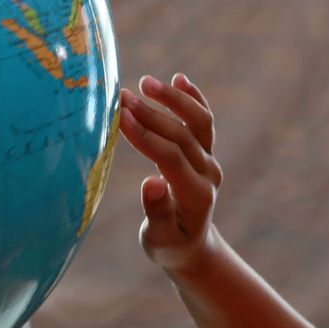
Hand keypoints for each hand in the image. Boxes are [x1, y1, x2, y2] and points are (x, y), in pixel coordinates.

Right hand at [119, 73, 222, 273]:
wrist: (191, 247)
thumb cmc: (169, 245)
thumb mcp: (159, 239)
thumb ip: (157, 214)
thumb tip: (151, 183)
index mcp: (195, 195)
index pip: (170, 157)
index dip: (145, 135)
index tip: (119, 116)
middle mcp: (208, 174)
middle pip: (181, 136)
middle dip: (150, 114)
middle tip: (119, 97)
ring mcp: (209, 161)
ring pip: (199, 122)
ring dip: (174, 99)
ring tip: (145, 82)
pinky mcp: (206, 153)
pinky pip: (203, 121)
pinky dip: (193, 98)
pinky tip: (178, 78)